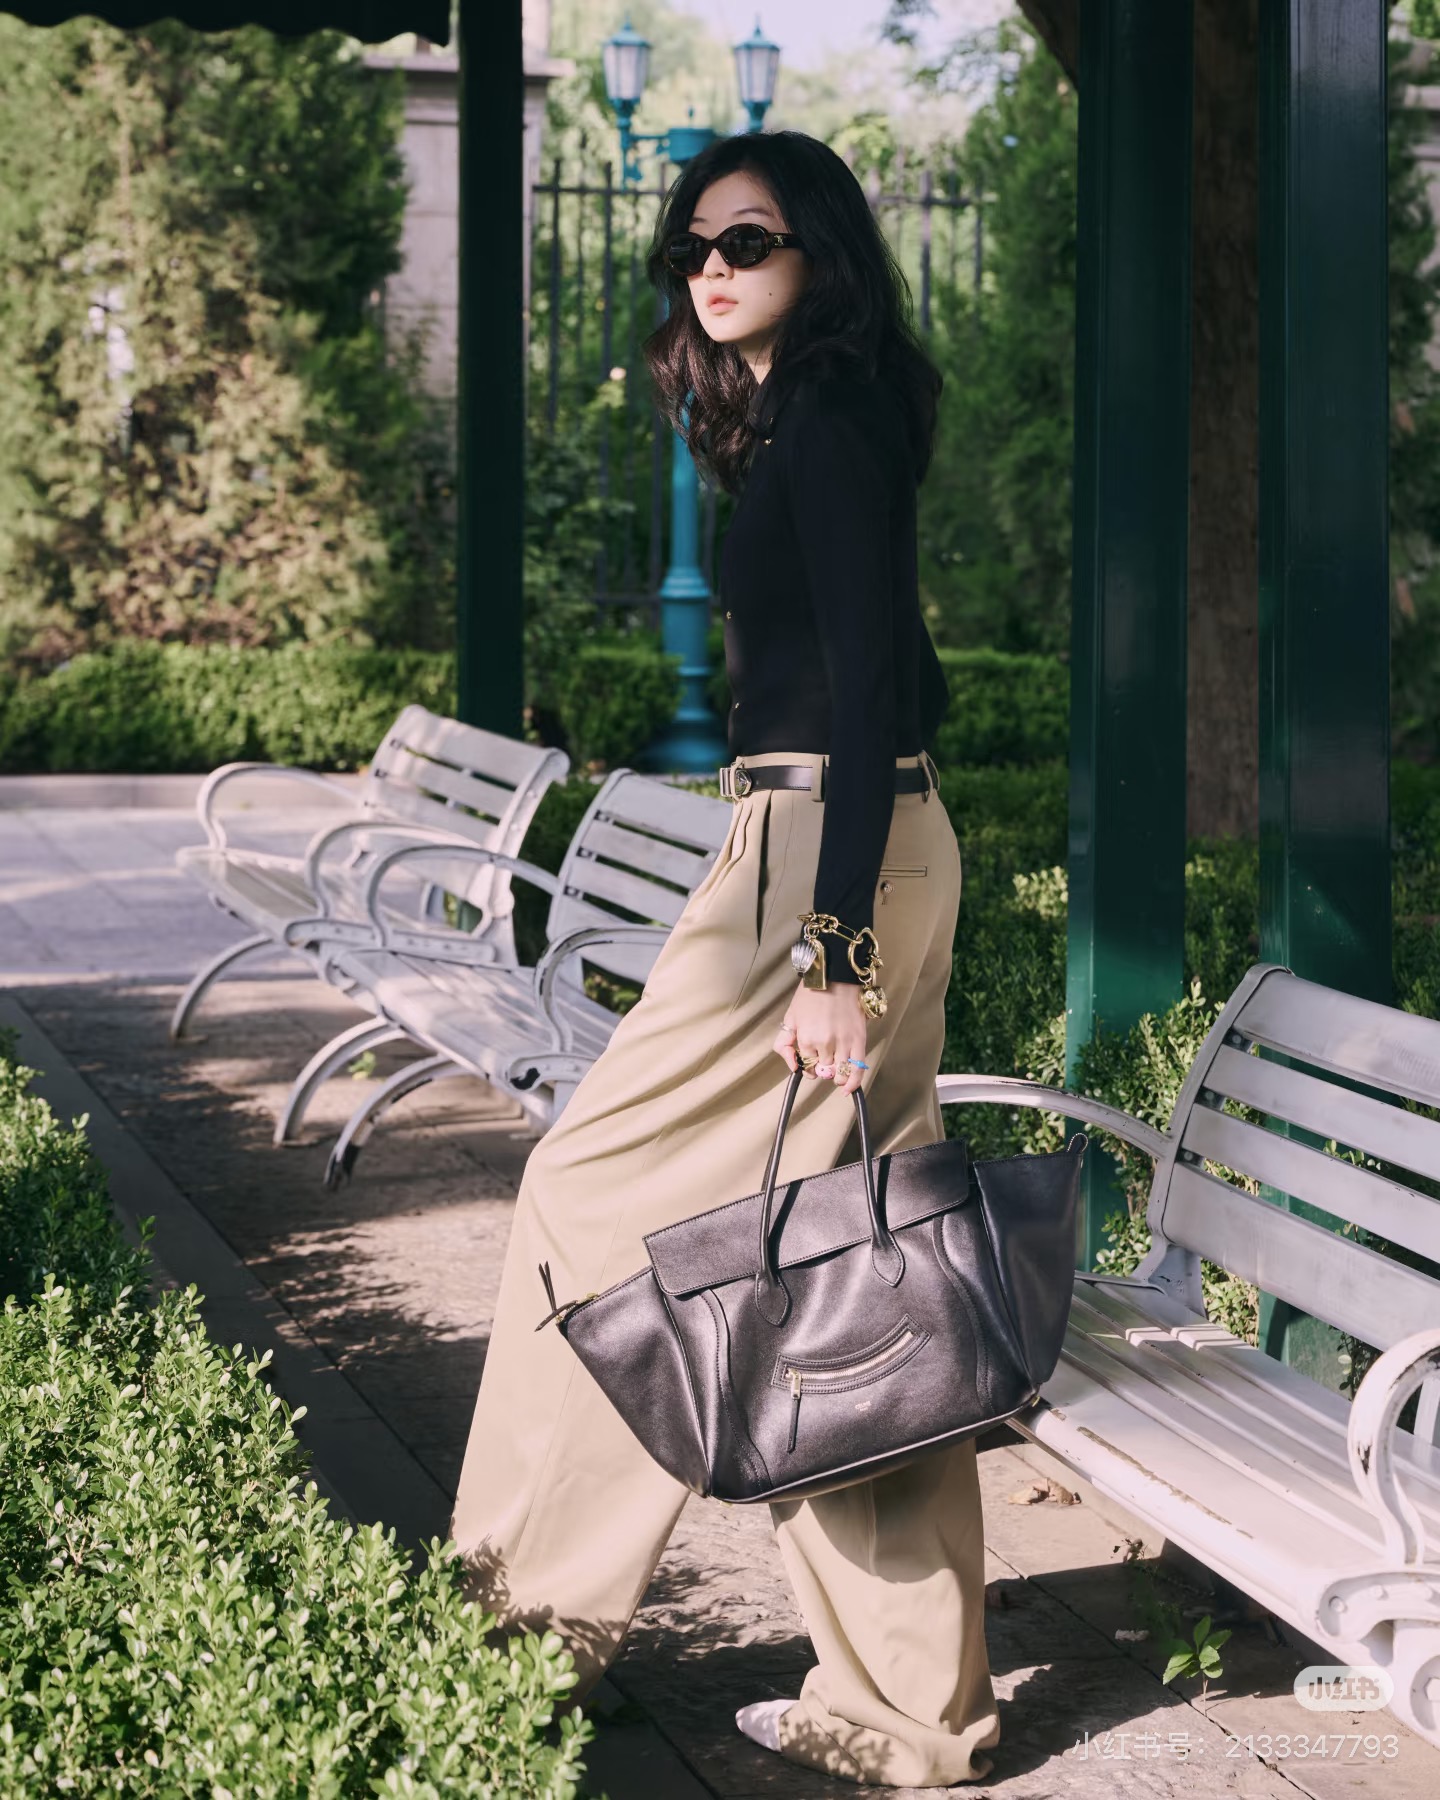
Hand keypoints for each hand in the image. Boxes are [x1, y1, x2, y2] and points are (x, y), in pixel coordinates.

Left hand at [772, 980, 867, 1095]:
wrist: (834, 977)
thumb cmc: (810, 996)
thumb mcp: (790, 1018)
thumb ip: (783, 1044)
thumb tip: (793, 1068)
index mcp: (806, 1039)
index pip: (806, 1065)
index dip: (808, 1064)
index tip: (811, 1059)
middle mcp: (824, 1044)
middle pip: (822, 1070)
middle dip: (821, 1068)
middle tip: (823, 1060)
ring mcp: (843, 1043)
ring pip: (839, 1072)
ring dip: (835, 1077)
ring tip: (835, 1072)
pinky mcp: (859, 1040)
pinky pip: (858, 1068)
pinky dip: (853, 1082)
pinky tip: (848, 1089)